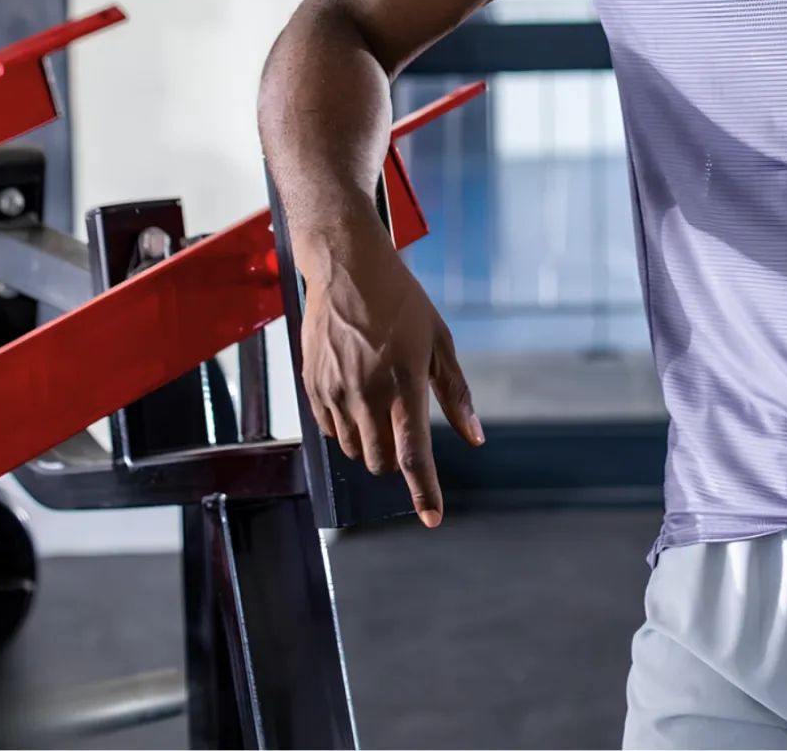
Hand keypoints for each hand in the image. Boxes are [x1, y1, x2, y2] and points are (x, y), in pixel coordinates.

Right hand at [299, 223, 483, 526]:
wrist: (348, 268)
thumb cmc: (400, 301)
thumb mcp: (439, 341)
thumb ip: (455, 393)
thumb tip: (474, 436)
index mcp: (404, 383)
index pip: (414, 454)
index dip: (424, 491)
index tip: (432, 517)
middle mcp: (367, 393)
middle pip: (381, 461)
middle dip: (396, 459)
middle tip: (402, 427)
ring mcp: (335, 391)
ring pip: (354, 450)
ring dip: (370, 443)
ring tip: (378, 403)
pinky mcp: (312, 386)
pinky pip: (330, 430)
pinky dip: (346, 427)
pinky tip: (355, 395)